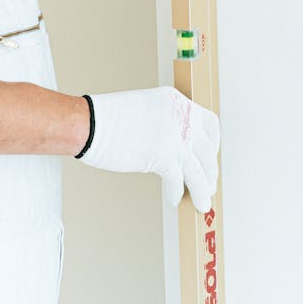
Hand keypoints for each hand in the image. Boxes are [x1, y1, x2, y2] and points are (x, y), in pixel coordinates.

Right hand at [77, 86, 219, 211]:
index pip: (210, 123)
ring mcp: (174, 137)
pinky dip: (176, 193)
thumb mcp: (146, 109)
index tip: (210, 155)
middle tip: (209, 184)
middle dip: (209, 171)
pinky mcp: (165, 157)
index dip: (213, 143)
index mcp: (176, 101)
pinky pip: (179, 182)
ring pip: (199, 171)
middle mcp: (180, 116)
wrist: (89, 123)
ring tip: (202, 202)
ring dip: (202, 190)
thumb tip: (179, 148)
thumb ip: (166, 123)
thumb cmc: (107, 118)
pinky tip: (173, 198)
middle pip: (207, 150)